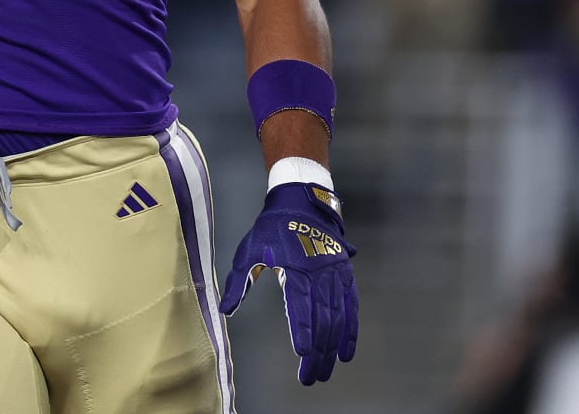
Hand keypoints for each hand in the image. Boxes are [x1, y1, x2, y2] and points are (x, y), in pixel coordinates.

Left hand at [220, 180, 358, 384]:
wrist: (301, 201)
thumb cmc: (272, 228)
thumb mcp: (249, 249)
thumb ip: (239, 281)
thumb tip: (226, 309)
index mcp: (295, 270)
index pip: (301, 307)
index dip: (302, 331)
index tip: (301, 354)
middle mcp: (320, 275)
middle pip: (322, 320)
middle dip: (317, 352)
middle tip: (310, 377)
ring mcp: (335, 275)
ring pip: (338, 318)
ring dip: (333, 348)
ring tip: (325, 371)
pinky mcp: (345, 274)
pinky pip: (352, 307)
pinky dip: (351, 331)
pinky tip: (347, 352)